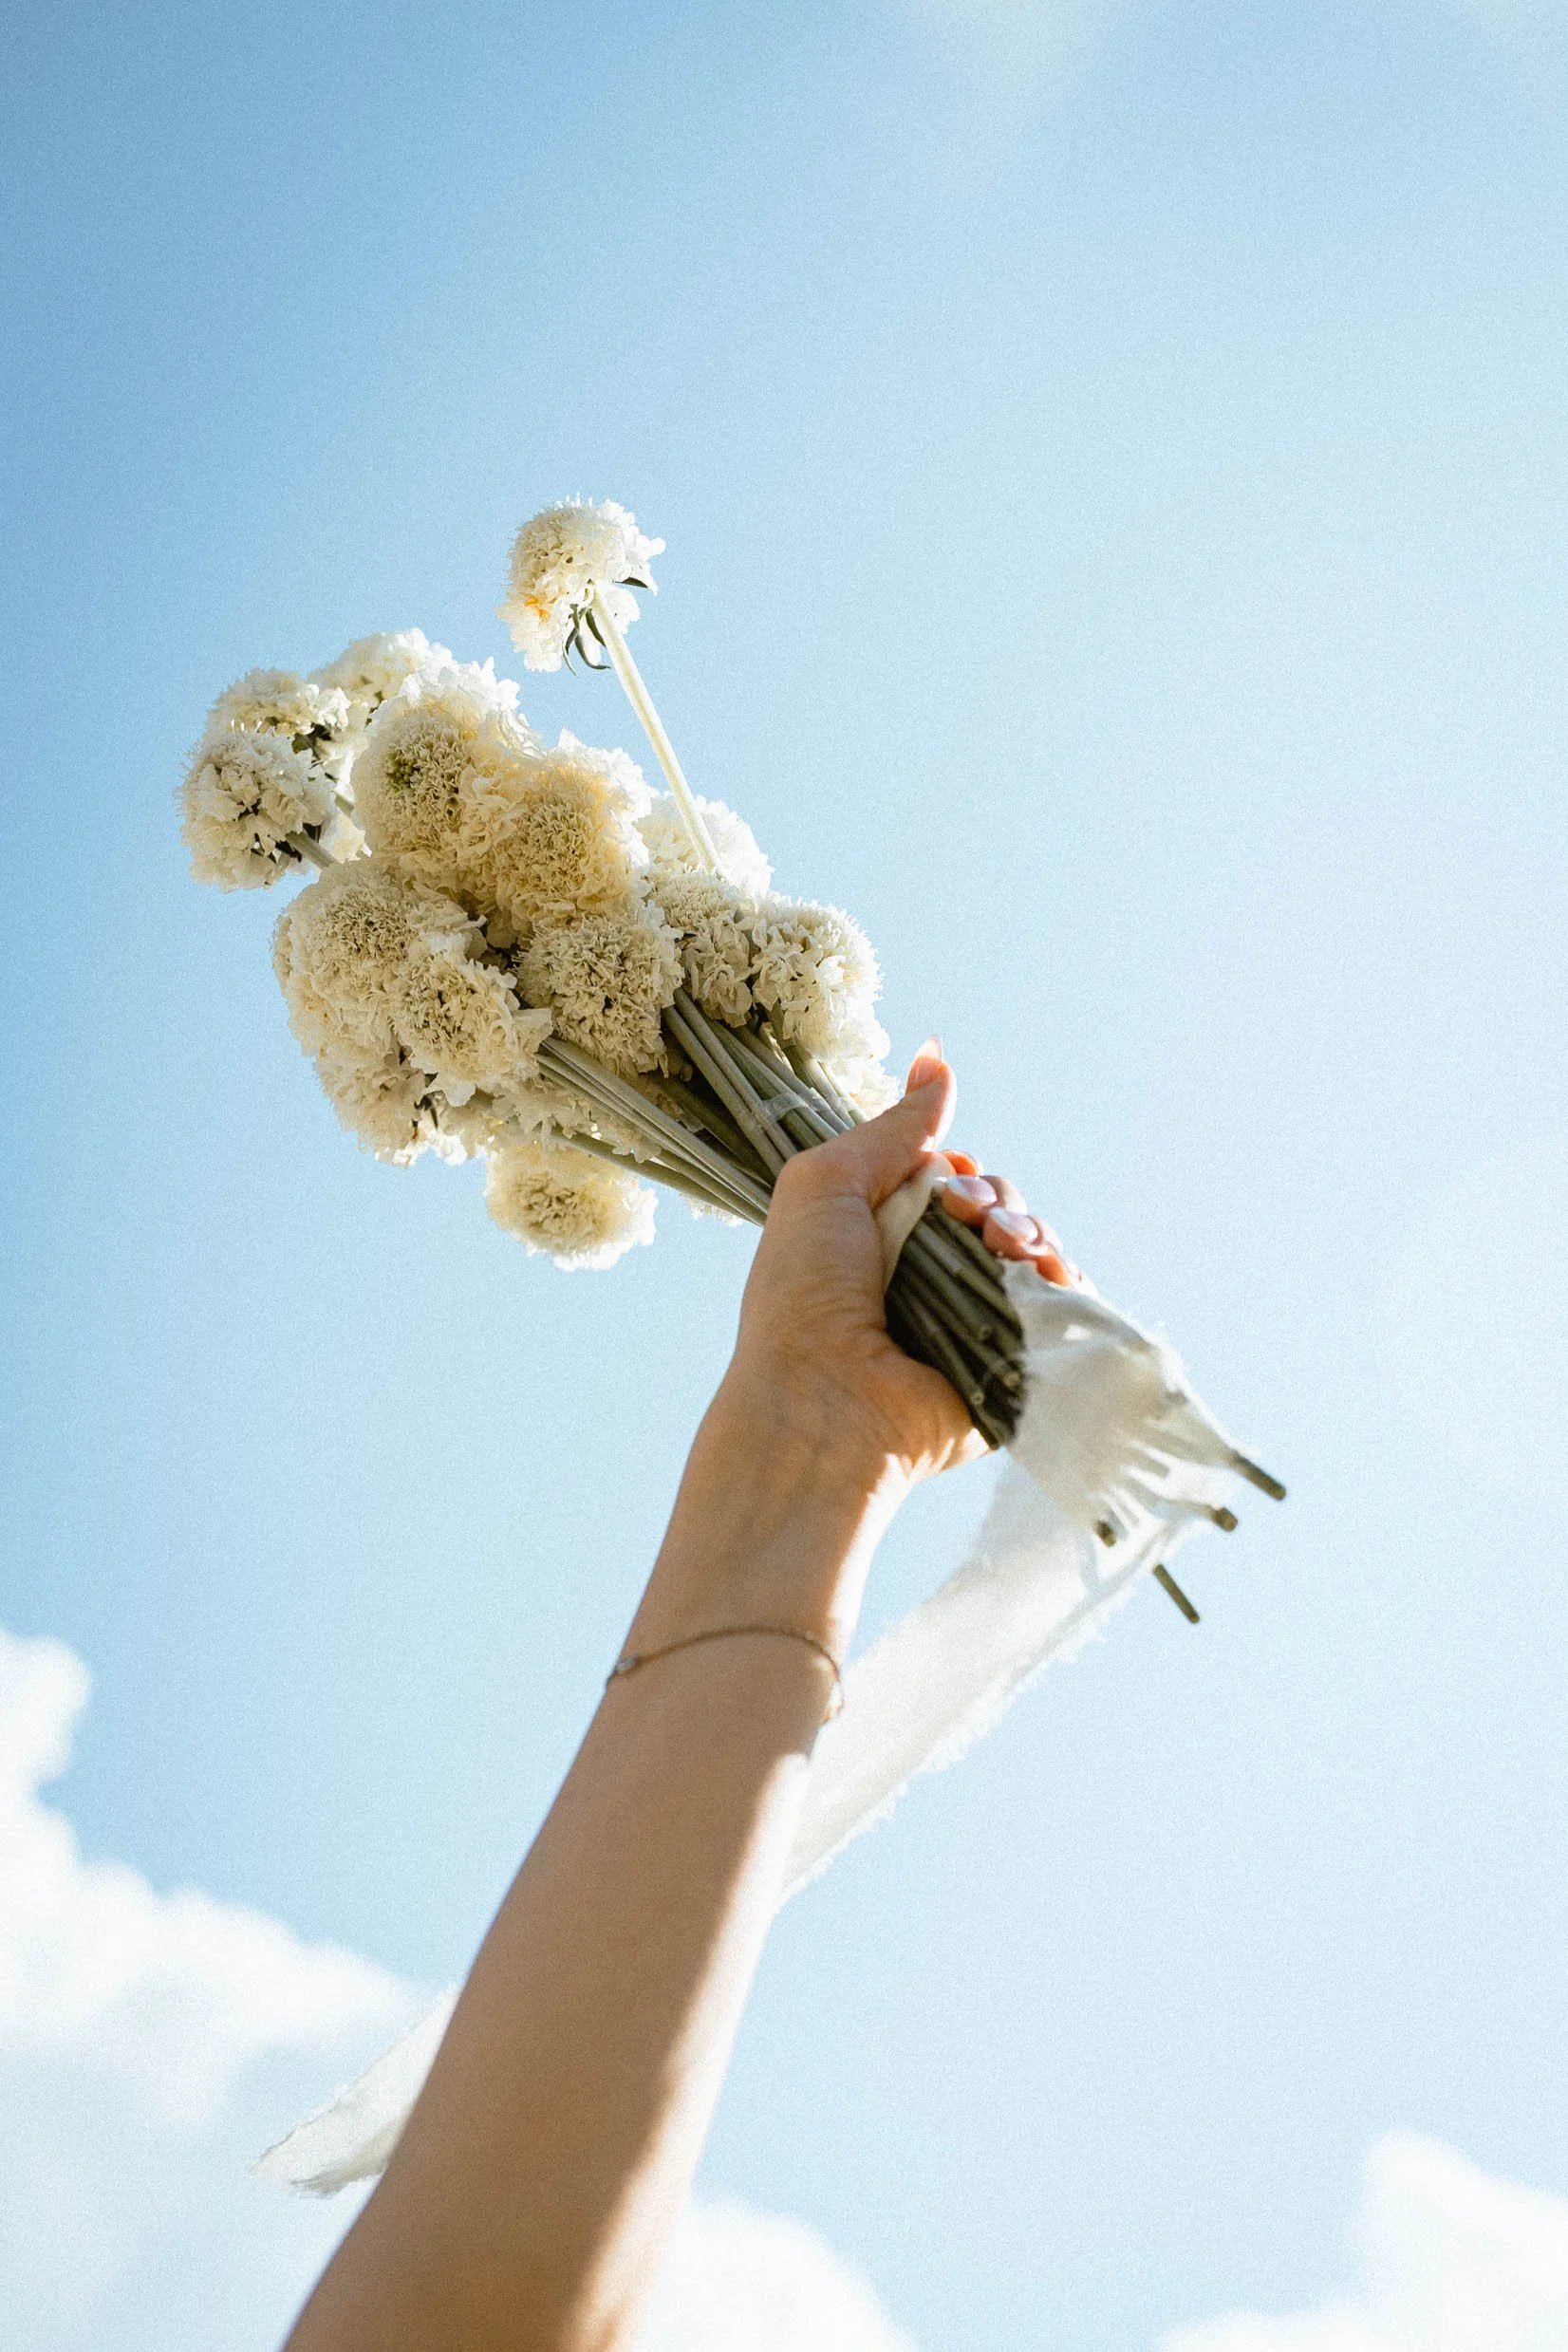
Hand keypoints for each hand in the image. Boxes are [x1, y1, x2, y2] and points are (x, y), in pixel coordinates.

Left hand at [723, 1040, 1074, 1496]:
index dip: (960, 1169)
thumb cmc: (803, 1296)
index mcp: (885, 1234)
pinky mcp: (1013, 1362)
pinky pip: (1061, 1305)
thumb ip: (893, 1125)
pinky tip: (1036, 1269)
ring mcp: (975, 1320)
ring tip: (1001, 1243)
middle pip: (1000, 1207)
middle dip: (994, 1197)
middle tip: (965, 1213)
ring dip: (1028, 1229)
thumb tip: (937, 1054)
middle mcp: (933, 1275)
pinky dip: (1060, 1276)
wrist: (826, 1401)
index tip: (947, 1173)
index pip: (951, 1182)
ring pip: (1035, 1248)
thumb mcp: (827, 1183)